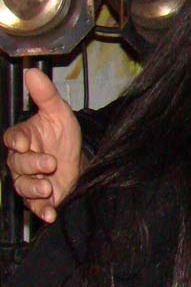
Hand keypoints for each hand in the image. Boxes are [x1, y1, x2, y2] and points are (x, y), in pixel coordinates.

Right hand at [4, 68, 83, 222]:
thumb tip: (32, 72)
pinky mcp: (40, 198)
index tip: (24, 142)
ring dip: (34, 189)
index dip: (17, 140)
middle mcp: (22, 160)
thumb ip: (46, 95)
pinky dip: (41, 210)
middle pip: (17, 164)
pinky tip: (50, 213)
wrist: (80, 159)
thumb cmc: (64, 135)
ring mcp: (30, 180)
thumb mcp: (59, 112)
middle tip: (49, 163)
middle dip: (32, 164)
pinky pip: (35, 206)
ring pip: (22, 186)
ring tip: (49, 186)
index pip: (13, 138)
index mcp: (24, 138)